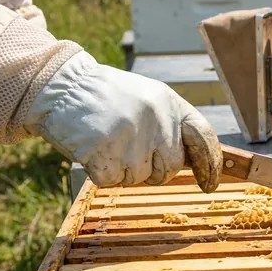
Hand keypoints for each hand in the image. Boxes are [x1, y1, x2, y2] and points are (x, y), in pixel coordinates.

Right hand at [24, 51, 222, 192]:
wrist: (60, 86)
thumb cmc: (105, 96)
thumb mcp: (147, 99)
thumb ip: (170, 124)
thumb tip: (194, 161)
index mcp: (170, 103)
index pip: (204, 138)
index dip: (211, 164)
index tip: (210, 183)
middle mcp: (157, 118)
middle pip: (171, 168)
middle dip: (154, 171)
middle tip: (130, 154)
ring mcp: (132, 135)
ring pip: (140, 178)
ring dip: (123, 170)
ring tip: (108, 143)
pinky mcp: (106, 151)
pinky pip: (112, 181)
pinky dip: (101, 173)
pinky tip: (92, 149)